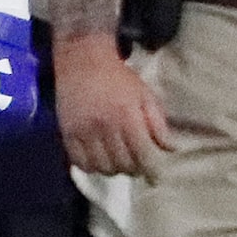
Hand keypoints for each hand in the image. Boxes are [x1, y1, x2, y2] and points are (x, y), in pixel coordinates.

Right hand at [52, 32, 171, 178]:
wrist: (82, 60)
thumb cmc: (119, 77)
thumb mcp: (145, 94)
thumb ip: (157, 122)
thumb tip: (169, 149)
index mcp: (127, 116)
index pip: (143, 154)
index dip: (152, 169)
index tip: (156, 176)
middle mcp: (105, 127)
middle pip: (123, 164)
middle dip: (133, 169)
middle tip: (136, 165)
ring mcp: (84, 132)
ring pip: (102, 167)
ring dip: (113, 170)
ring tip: (117, 162)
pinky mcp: (67, 133)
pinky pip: (80, 162)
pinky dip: (91, 166)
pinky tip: (98, 159)